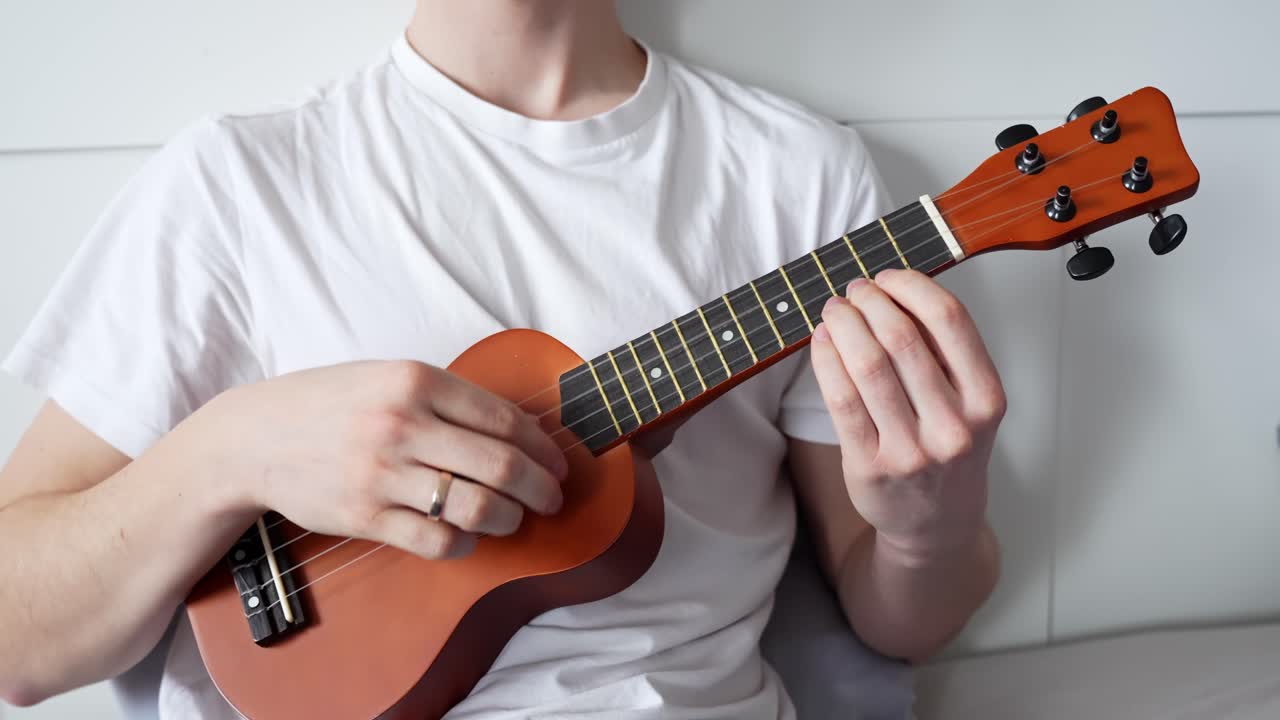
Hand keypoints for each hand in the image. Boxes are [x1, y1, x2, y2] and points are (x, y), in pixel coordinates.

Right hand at [183, 360, 567, 559]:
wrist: (255, 437)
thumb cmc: (331, 404)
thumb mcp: (389, 377)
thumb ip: (449, 398)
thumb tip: (522, 430)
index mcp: (416, 380)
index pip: (505, 419)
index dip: (544, 448)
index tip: (558, 463)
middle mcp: (402, 424)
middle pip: (502, 466)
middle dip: (541, 489)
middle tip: (552, 498)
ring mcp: (382, 472)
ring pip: (476, 507)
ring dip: (509, 518)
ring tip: (512, 518)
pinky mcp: (365, 516)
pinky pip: (436, 540)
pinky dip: (464, 544)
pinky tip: (467, 537)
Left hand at [810, 270, 1005, 563]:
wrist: (936, 524)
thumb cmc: (950, 450)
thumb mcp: (972, 404)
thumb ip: (947, 353)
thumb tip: (896, 289)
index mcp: (986, 400)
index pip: (950, 321)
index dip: (912, 286)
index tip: (888, 276)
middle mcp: (953, 426)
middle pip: (902, 338)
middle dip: (870, 302)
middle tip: (855, 289)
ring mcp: (911, 449)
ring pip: (868, 366)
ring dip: (844, 324)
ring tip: (835, 309)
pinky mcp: (870, 465)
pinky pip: (841, 399)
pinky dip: (826, 359)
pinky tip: (822, 340)